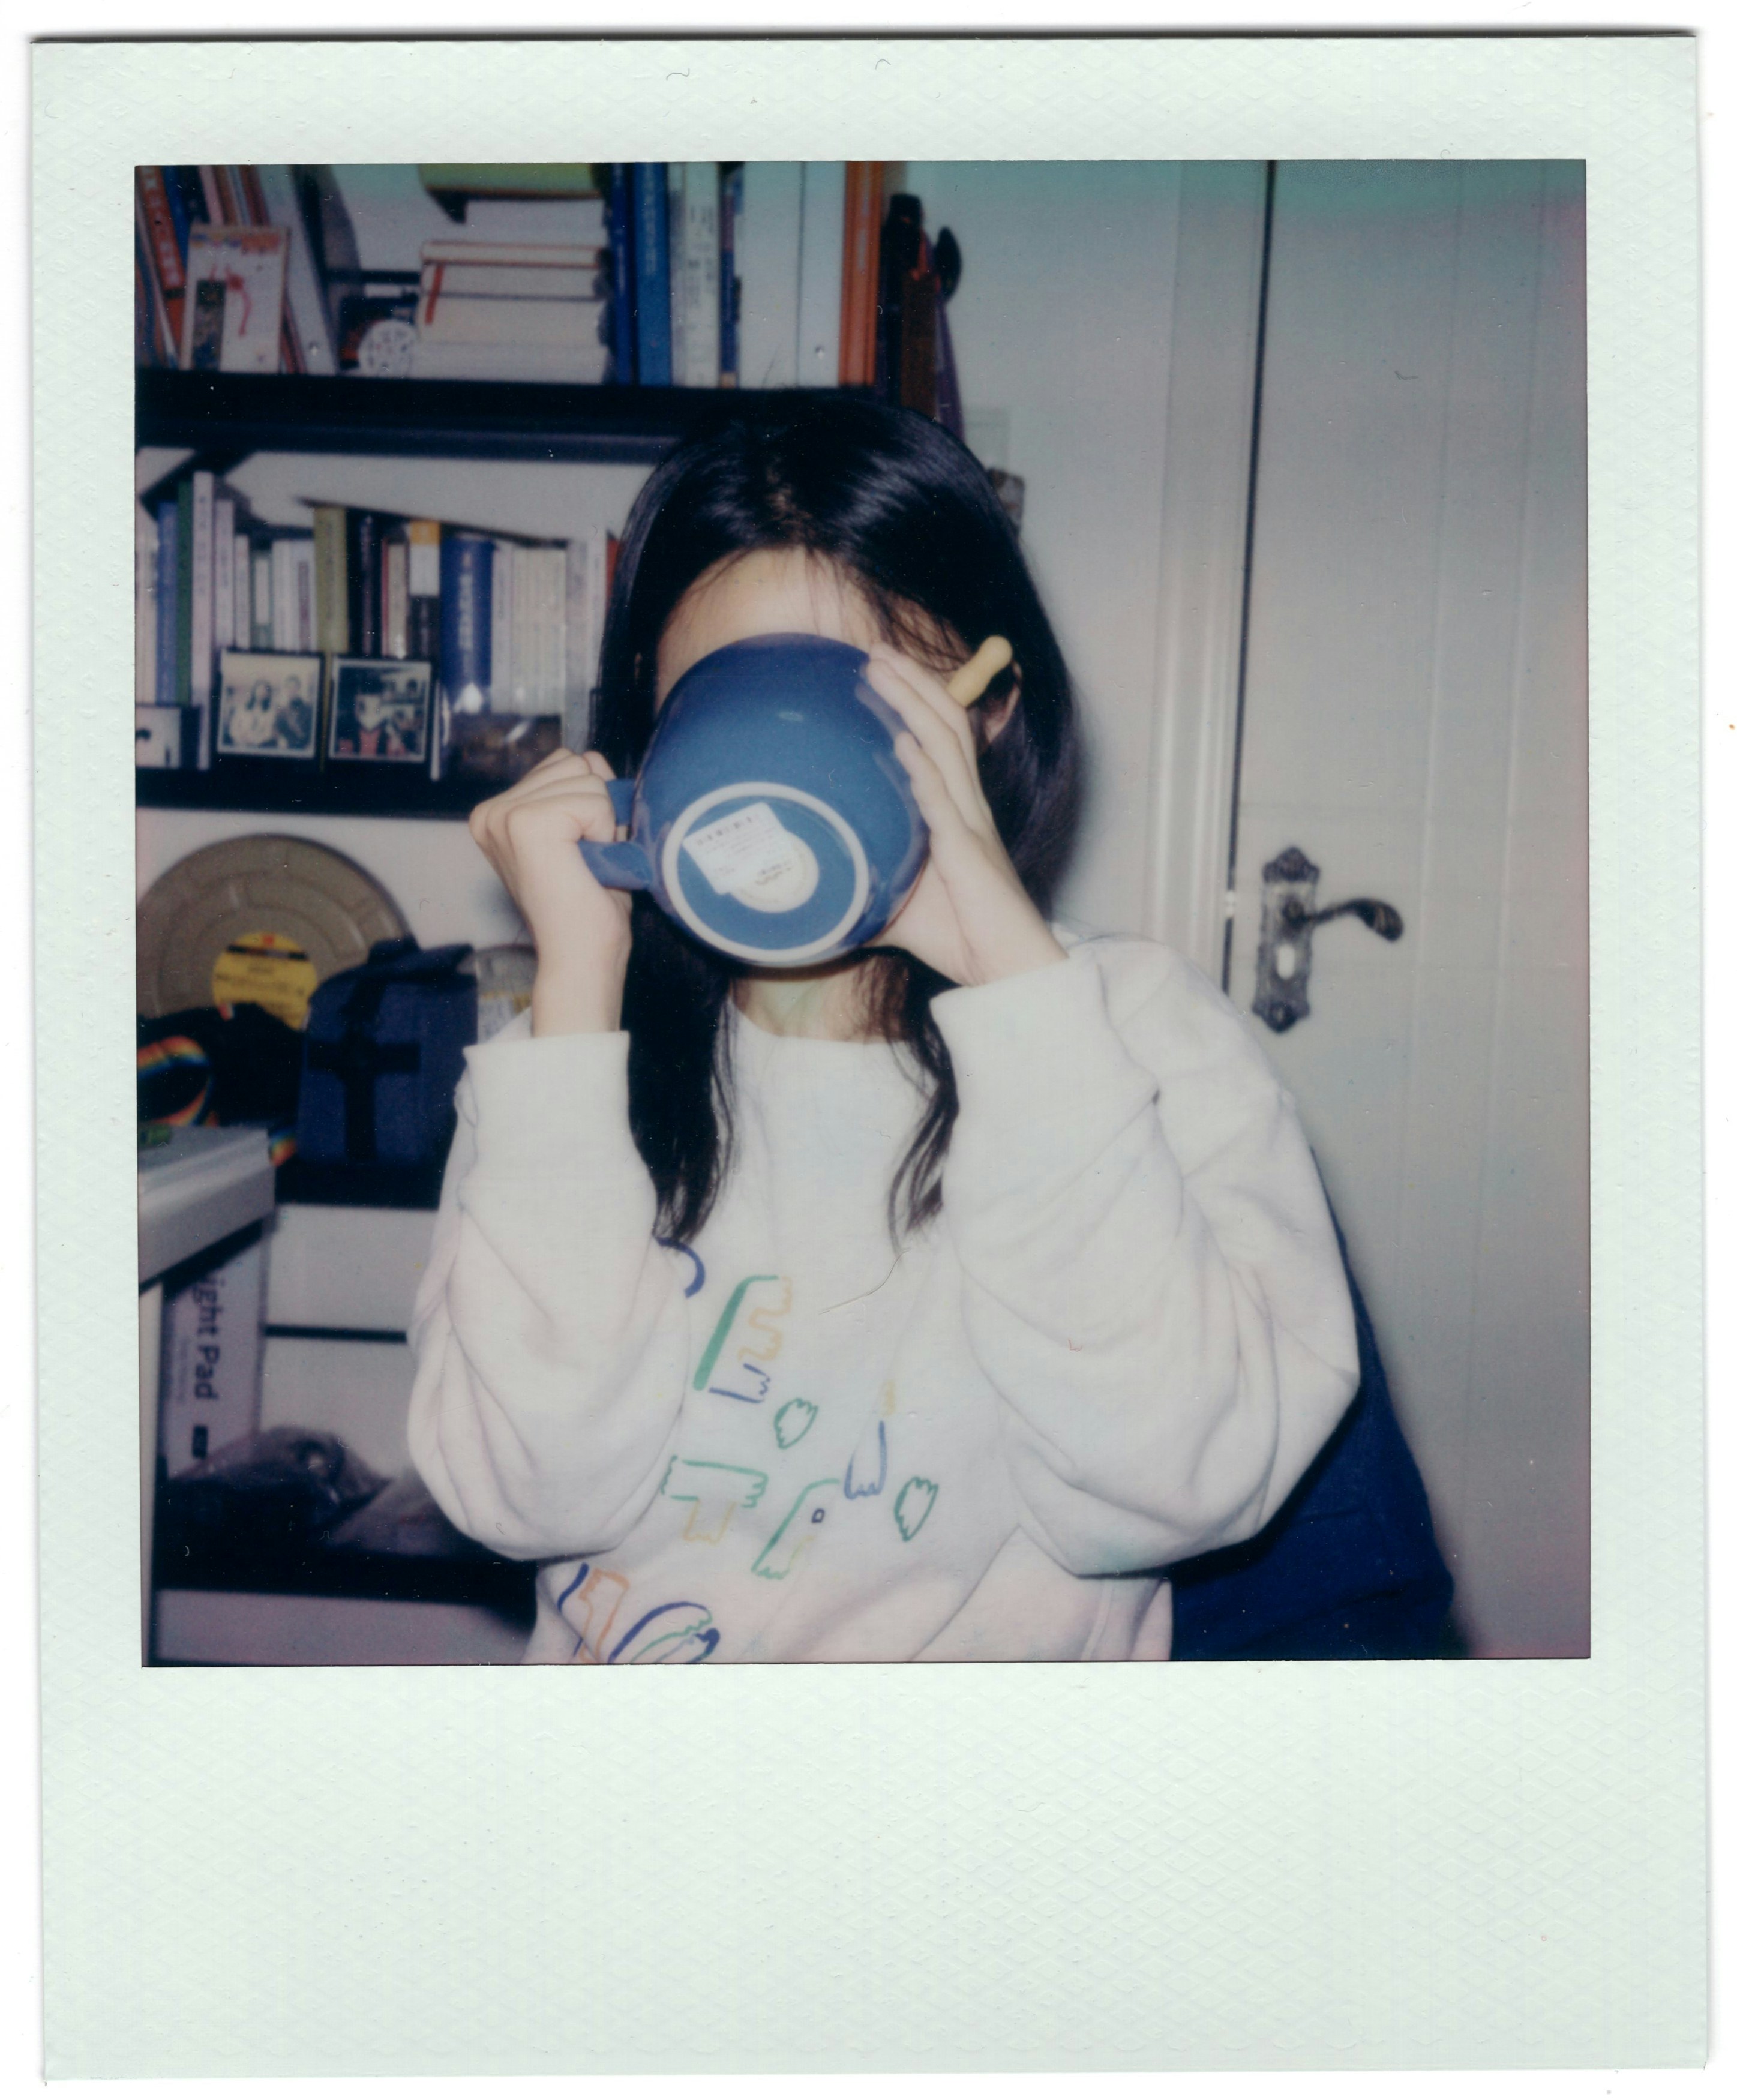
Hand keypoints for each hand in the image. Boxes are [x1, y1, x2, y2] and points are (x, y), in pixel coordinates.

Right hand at [468, 748, 632, 1034]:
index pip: (565, 763)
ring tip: (585, 863)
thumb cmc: (589, 905)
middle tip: (587, 859)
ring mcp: (504, 815)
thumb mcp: (587, 832)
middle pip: (576, 763)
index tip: (580, 851)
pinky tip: (587, 865)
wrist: (581, 957)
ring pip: (587, 777)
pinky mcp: (525, 823)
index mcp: (498, 813)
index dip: (592, 805)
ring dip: (603, 822)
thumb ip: (584, 790)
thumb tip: (592, 756)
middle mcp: (491, 811)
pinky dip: (605, 832)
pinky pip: (594, 799)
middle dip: (599, 810)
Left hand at [864, 646, 1067, 988]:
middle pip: (946, 725)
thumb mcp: (900, 904)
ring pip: (944, 748)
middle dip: (913, 682)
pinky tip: (902, 742)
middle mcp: (968, 807)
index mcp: (958, 812)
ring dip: (912, 704)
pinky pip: (943, 803)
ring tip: (883, 671)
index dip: (918, 701)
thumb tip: (821, 890)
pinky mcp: (968, 854)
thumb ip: (869, 886)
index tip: (882, 672)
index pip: (943, 740)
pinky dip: (922, 769)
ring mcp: (970, 826)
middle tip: (875, 651)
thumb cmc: (961, 937)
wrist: (1004, 971)